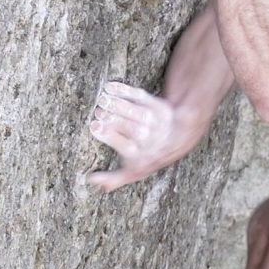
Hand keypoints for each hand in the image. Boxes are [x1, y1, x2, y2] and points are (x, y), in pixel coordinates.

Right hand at [83, 81, 208, 191]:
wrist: (177, 136)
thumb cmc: (148, 155)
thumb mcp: (135, 171)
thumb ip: (115, 178)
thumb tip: (90, 181)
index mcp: (143, 156)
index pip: (126, 146)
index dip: (110, 136)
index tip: (94, 126)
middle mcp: (153, 139)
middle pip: (132, 128)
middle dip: (113, 119)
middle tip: (97, 112)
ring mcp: (157, 122)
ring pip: (137, 112)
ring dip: (119, 105)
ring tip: (102, 100)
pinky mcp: (157, 105)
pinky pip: (141, 97)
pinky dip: (125, 90)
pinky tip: (109, 87)